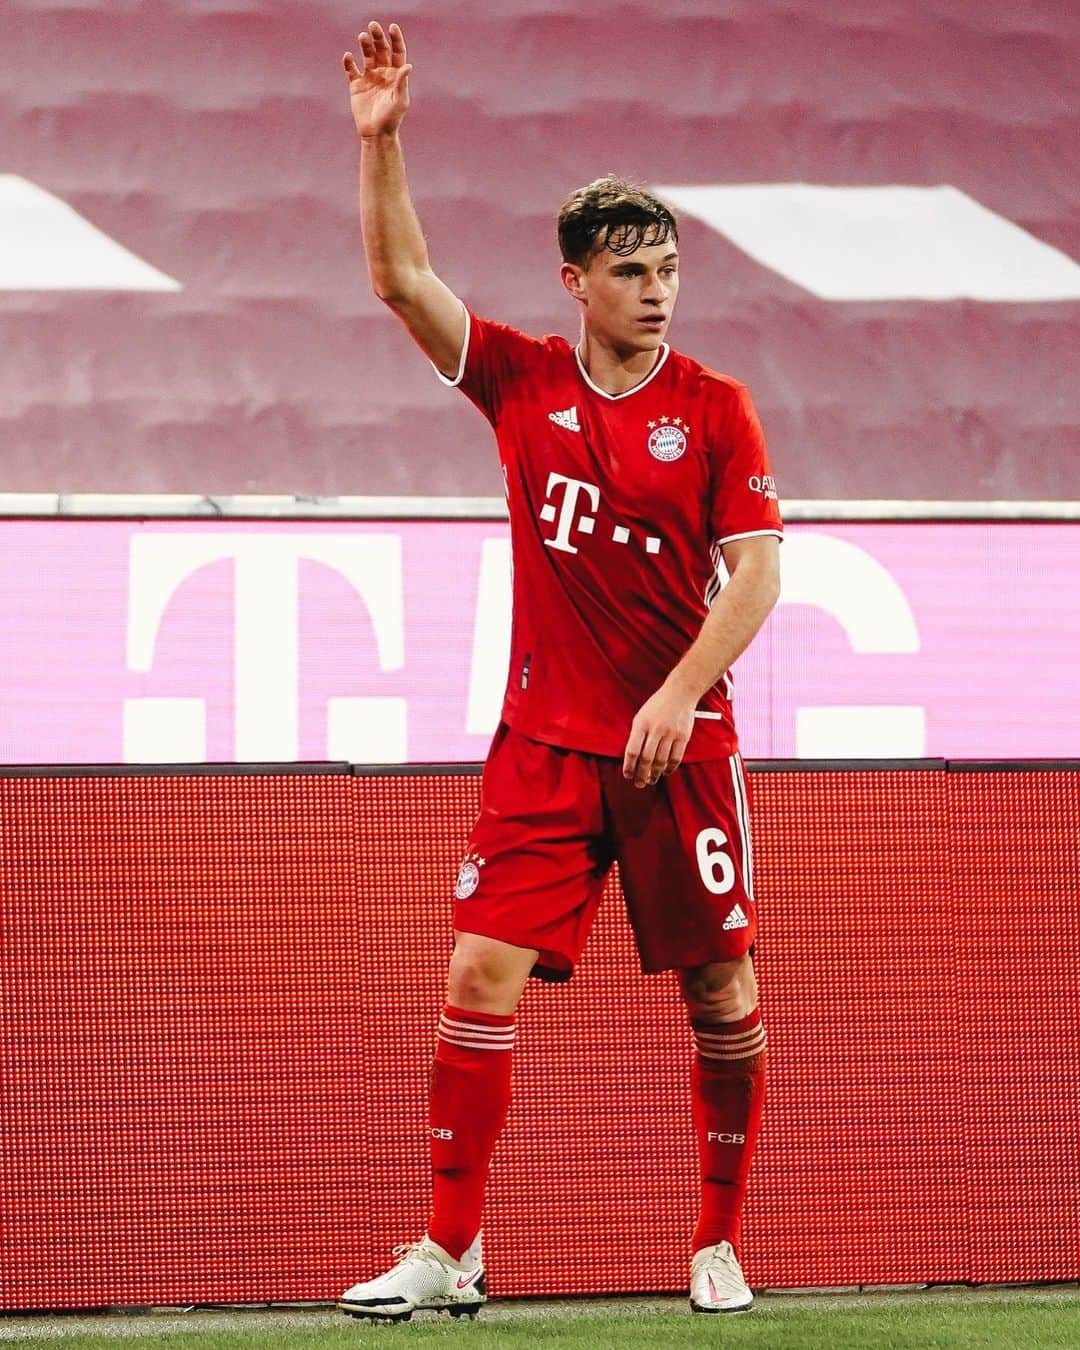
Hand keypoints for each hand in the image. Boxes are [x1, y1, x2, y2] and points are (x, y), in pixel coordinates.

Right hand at [342, 21, 411, 138]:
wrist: (376, 134)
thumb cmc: (391, 119)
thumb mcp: (400, 101)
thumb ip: (402, 83)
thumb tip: (408, 66)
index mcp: (396, 75)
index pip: (397, 52)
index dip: (396, 39)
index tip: (392, 27)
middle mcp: (383, 73)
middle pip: (381, 49)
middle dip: (377, 37)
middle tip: (373, 26)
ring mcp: (369, 77)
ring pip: (367, 55)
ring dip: (365, 45)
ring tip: (362, 36)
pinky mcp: (356, 85)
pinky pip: (351, 70)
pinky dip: (349, 62)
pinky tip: (348, 57)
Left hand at [622, 683, 695, 788]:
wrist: (680, 693)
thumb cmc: (657, 706)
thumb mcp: (641, 716)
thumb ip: (637, 735)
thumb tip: (633, 759)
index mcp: (641, 724)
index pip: (632, 751)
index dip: (629, 766)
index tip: (627, 775)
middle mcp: (656, 729)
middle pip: (647, 759)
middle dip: (641, 775)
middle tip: (639, 783)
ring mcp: (670, 733)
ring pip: (661, 761)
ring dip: (655, 774)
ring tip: (651, 780)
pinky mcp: (683, 736)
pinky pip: (676, 758)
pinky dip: (670, 768)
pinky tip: (665, 772)